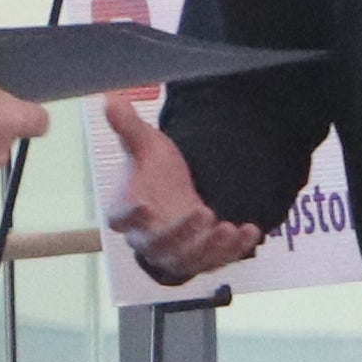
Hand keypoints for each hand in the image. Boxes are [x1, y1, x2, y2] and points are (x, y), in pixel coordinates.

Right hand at [97, 93, 265, 282]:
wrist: (178, 194)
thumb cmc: (155, 173)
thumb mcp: (146, 146)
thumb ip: (129, 127)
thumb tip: (110, 100)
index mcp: (127, 212)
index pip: (120, 219)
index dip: (129, 215)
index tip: (143, 204)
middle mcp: (149, 238)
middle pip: (158, 245)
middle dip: (181, 234)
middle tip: (204, 212)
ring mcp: (176, 252)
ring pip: (189, 260)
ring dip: (210, 248)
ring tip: (229, 228)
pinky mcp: (201, 258)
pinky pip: (216, 261)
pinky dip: (234, 250)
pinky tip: (250, 230)